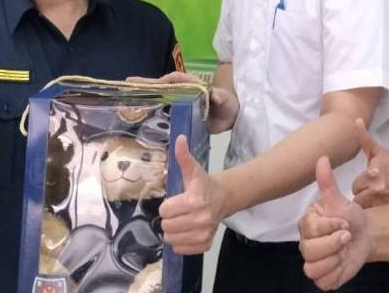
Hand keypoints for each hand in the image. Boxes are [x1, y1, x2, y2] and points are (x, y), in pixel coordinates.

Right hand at [129, 71, 238, 133]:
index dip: (163, 80)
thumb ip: (218, 97)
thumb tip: (212, 93)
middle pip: (162, 86)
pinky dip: (154, 115)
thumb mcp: (224, 100)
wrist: (231, 117)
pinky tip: (141, 120)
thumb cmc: (228, 104)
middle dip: (146, 84)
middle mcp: (183, 92)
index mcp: (191, 85)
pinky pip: (165, 114)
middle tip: (128, 82)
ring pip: (161, 99)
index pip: (175, 79)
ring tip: (128, 100)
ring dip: (146, 98)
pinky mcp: (180, 116)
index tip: (152, 83)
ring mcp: (180, 104)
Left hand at [159, 134, 226, 254]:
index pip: (164, 211)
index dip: (167, 205)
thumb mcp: (192, 170)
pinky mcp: (205, 245)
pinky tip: (186, 231)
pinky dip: (180, 242)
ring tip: (181, 221)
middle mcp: (201, 219)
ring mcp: (204, 234)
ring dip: (173, 231)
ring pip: (171, 239)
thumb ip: (183, 157)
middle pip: (167, 226)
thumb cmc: (203, 185)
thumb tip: (179, 138)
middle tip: (178, 212)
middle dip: (169, 218)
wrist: (223, 199)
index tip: (176, 201)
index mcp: (195, 201)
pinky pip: (180, 249)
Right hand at [300, 155, 372, 289]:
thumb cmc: (351, 217)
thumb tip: (322, 158)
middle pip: (309, 251)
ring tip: (344, 250)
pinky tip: (342, 262)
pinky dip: (335, 274)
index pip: (312, 229)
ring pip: (312, 268)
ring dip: (334, 259)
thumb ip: (328, 182)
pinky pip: (322, 281)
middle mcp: (306, 244)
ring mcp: (313, 261)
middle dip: (334, 243)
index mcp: (307, 224)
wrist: (365, 235)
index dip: (331, 227)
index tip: (344, 223)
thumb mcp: (341, 200)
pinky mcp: (322, 276)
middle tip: (347, 236)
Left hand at [350, 117, 388, 207]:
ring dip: (369, 203)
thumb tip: (356, 120)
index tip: (370, 180)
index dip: (361, 183)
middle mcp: (378, 187)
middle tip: (374, 189)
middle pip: (358, 197)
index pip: (355, 185)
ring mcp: (384, 200)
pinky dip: (376, 210)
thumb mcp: (380, 151)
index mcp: (373, 172)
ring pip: (365, 207)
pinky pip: (374, 214)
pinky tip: (383, 203)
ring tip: (378, 196)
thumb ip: (364, 138)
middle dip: (363, 194)